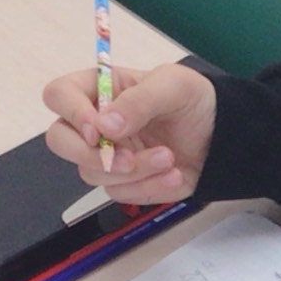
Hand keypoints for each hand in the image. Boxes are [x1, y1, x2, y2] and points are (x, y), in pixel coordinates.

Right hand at [41, 59, 217, 208]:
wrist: (222, 136)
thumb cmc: (193, 100)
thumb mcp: (172, 86)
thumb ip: (138, 102)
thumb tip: (104, 126)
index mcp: (98, 89)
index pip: (59, 95)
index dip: (71, 113)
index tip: (97, 130)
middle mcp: (94, 123)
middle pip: (60, 141)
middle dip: (90, 155)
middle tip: (127, 159)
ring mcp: (105, 155)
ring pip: (92, 173)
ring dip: (134, 172)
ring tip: (170, 158)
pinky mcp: (124, 182)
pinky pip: (121, 193)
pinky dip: (149, 187)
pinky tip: (175, 174)